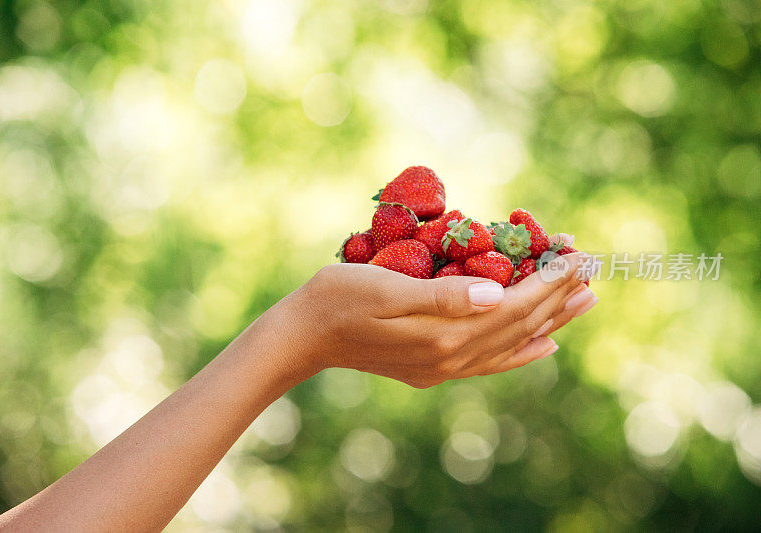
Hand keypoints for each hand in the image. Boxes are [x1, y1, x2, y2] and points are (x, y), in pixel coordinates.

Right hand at [272, 246, 598, 388]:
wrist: (304, 335)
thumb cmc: (339, 297)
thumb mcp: (386, 288)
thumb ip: (444, 295)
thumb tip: (500, 293)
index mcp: (445, 333)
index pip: (514, 303)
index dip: (549, 278)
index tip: (579, 254)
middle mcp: (453, 356)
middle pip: (521, 323)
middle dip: (559, 294)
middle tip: (593, 268)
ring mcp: (444, 366)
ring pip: (514, 342)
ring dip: (551, 319)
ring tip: (584, 300)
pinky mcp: (434, 367)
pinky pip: (493, 361)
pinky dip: (524, 350)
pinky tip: (544, 345)